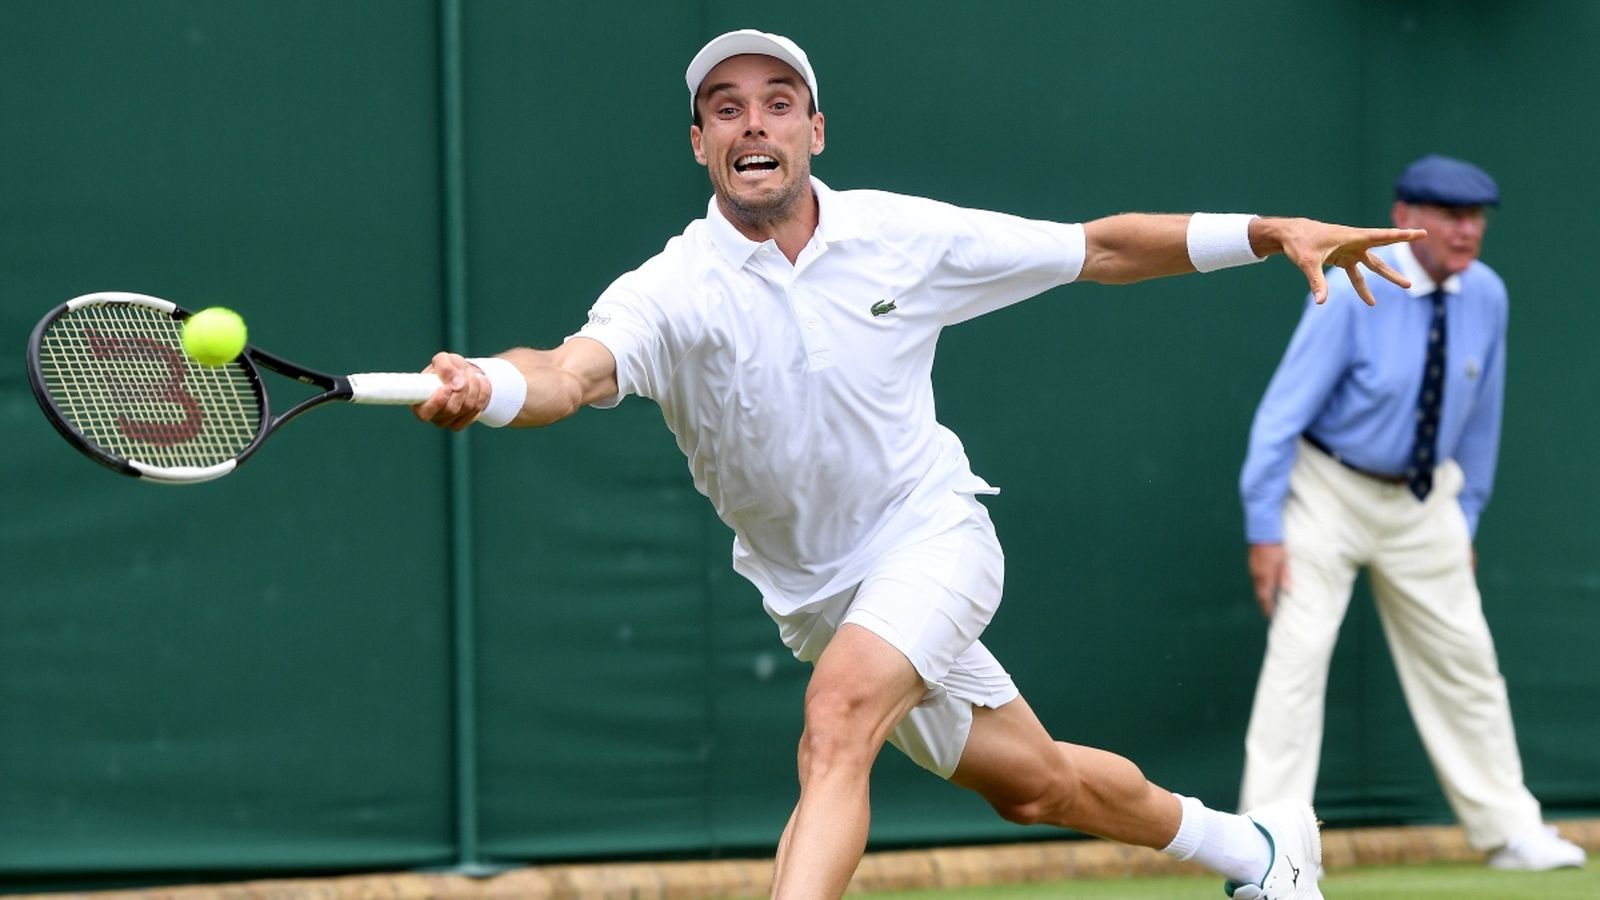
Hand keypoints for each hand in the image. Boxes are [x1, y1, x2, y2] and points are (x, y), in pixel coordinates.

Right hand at [413, 351, 489, 430]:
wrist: (463, 376)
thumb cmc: (448, 369)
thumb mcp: (444, 360)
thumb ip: (445, 367)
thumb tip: (456, 382)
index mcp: (419, 402)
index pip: (425, 413)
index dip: (437, 402)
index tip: (447, 387)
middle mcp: (433, 416)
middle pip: (452, 409)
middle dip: (463, 388)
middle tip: (465, 374)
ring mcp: (448, 422)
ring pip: (468, 407)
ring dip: (474, 387)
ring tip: (472, 376)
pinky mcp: (463, 422)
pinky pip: (478, 409)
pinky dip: (482, 394)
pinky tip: (479, 384)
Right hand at [1248, 543, 1288, 617]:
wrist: (1262, 532)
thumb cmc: (1275, 547)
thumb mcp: (1284, 561)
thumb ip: (1285, 576)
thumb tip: (1287, 591)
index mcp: (1265, 576)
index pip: (1265, 597)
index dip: (1267, 608)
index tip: (1270, 616)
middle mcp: (1257, 575)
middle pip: (1259, 594)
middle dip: (1263, 603)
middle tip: (1269, 611)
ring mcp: (1253, 569)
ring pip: (1256, 586)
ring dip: (1262, 594)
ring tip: (1269, 599)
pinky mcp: (1252, 564)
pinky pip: (1255, 579)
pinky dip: (1260, 585)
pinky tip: (1266, 584)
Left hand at [1256, 218, 1426, 305]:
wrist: (1289, 235)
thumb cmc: (1299, 243)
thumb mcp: (1307, 263)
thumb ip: (1317, 282)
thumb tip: (1321, 302)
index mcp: (1351, 237)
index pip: (1382, 237)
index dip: (1401, 236)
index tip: (1420, 233)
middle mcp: (1354, 243)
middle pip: (1382, 251)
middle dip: (1402, 252)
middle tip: (1420, 256)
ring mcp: (1349, 251)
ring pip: (1372, 265)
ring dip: (1387, 275)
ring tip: (1407, 285)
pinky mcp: (1342, 258)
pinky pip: (1356, 273)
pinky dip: (1362, 286)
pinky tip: (1370, 300)